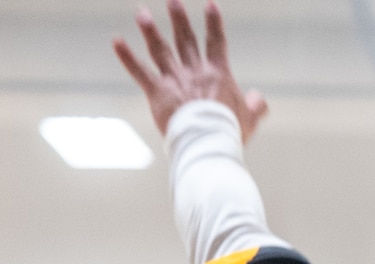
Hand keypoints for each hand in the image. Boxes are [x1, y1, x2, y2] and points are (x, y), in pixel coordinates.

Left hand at [114, 0, 268, 139]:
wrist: (209, 139)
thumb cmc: (229, 132)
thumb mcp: (249, 120)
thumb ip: (255, 107)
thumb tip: (258, 99)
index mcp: (218, 75)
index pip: (216, 43)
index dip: (214, 23)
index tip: (210, 5)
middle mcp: (195, 71)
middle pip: (185, 40)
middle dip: (179, 19)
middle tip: (172, 1)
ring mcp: (175, 80)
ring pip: (161, 50)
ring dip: (150, 30)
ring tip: (141, 13)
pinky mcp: (158, 92)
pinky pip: (140, 71)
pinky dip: (127, 57)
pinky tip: (116, 41)